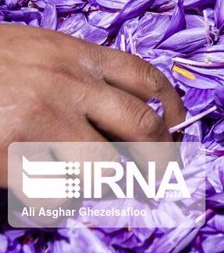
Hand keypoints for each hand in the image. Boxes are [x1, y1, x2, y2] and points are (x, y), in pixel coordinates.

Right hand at [0, 24, 184, 186]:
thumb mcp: (40, 49)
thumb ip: (80, 74)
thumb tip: (118, 112)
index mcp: (78, 56)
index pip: (147, 78)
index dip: (173, 109)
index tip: (177, 131)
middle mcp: (69, 85)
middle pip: (142, 125)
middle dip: (161, 158)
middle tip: (159, 176)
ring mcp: (42, 119)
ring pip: (105, 165)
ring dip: (107, 183)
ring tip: (98, 187)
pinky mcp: (10, 153)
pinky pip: (56, 193)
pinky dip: (59, 202)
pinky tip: (51, 195)